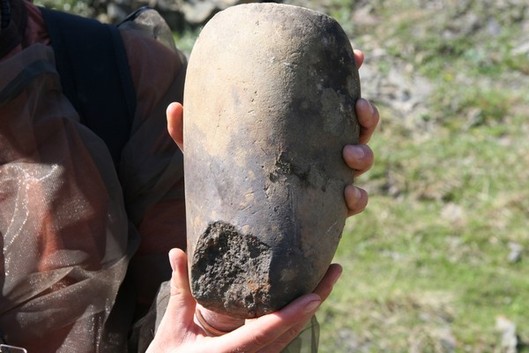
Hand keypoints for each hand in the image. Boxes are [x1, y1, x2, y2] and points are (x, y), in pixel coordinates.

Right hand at [146, 249, 341, 352]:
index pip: (266, 332)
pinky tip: (305, 299)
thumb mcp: (173, 326)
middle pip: (291, 332)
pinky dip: (297, 318)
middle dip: (316, 301)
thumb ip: (180, 289)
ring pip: (291, 337)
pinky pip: (282, 340)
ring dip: (310, 309)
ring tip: (325, 279)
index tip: (314, 296)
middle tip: (334, 270)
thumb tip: (176, 251)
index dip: (292, 315)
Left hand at [166, 49, 379, 216]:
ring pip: (360, 160)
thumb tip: (173, 108)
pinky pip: (351, 202)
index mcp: (296, 130)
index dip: (345, 74)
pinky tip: (347, 196)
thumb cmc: (222, 183)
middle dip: (366, 114)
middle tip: (359, 107)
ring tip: (349, 154)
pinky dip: (356, 198)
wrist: (230, 226)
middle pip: (354, 126)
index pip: (325, 99)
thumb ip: (191, 134)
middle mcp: (315, 150)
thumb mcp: (207, 157)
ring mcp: (323, 178)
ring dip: (364, 153)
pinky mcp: (325, 209)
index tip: (357, 55)